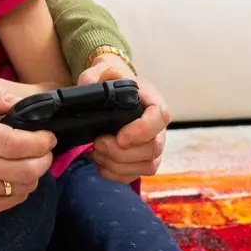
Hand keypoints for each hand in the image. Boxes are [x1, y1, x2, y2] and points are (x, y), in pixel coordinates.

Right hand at [0, 82, 54, 217]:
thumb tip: (18, 102)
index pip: (17, 143)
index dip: (41, 141)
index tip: (47, 137)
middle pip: (27, 169)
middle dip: (44, 159)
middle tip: (43, 150)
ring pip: (24, 186)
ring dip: (33, 173)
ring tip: (27, 162)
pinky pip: (12, 201)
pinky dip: (19, 189)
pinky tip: (11, 177)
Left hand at [77, 56, 169, 183]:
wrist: (111, 94)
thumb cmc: (108, 83)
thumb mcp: (100, 73)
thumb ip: (96, 77)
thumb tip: (91, 87)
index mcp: (151, 101)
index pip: (160, 117)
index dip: (142, 130)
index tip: (120, 136)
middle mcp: (157, 126)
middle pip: (153, 149)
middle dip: (121, 152)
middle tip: (98, 142)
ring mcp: (152, 146)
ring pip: (147, 166)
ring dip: (117, 165)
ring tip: (96, 151)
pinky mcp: (141, 161)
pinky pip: (135, 176)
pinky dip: (114, 174)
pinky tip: (100, 162)